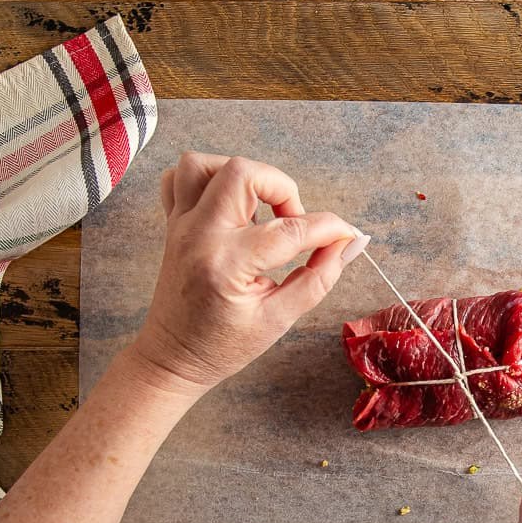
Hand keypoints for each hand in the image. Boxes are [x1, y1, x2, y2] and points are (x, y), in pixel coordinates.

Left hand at [130, 152, 367, 393]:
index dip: (329, 229)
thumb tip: (349, 244)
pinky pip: (179, 178)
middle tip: (293, 220)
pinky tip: (229, 205)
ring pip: (203, 164)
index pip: (289, 229)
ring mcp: (180, 226)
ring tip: (260, 207)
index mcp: (227, 264)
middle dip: (282, 187)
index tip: (347, 236)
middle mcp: (200, 235)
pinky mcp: (172, 224)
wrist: (173, 358)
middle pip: (243, 173)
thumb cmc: (223, 346)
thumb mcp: (279, 320)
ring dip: (242, 176)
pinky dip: (207, 180)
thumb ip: (318, 279)